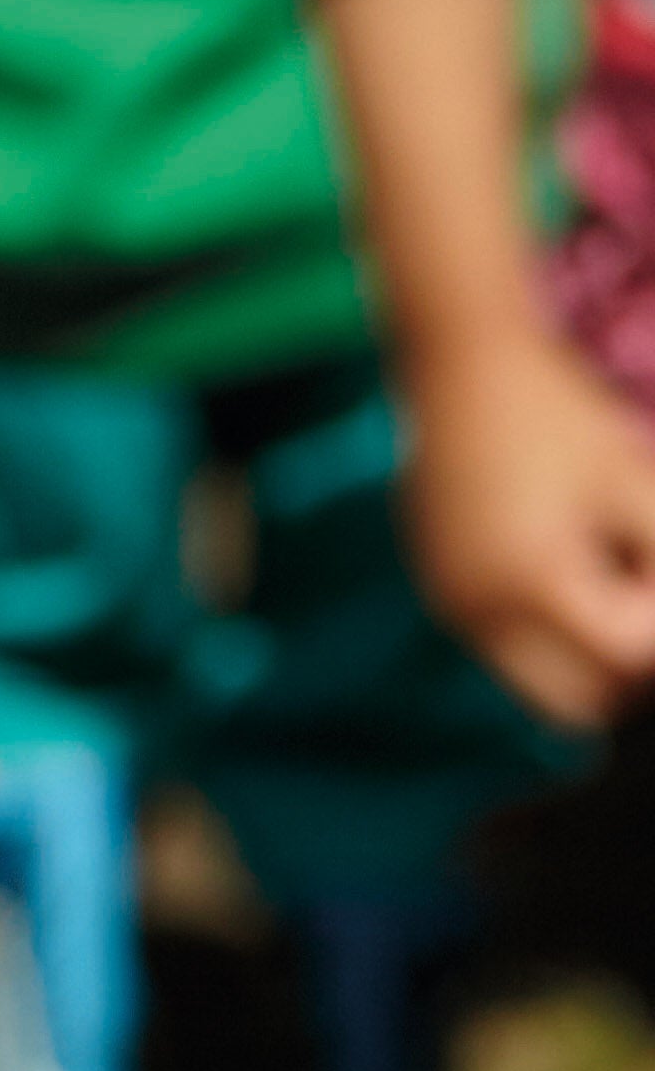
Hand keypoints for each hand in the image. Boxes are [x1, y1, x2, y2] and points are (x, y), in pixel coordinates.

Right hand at [398, 321, 654, 728]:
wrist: (460, 365)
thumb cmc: (556, 418)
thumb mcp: (636, 487)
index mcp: (529, 581)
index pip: (621, 657)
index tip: (651, 561)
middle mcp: (477, 608)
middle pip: (574, 705)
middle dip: (622, 665)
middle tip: (637, 598)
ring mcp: (449, 601)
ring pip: (537, 681)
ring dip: (581, 650)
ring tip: (601, 571)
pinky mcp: (437, 585)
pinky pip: (503, 643)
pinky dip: (543, 626)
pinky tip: (558, 555)